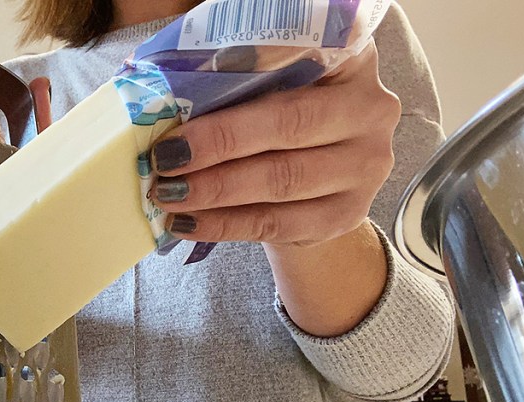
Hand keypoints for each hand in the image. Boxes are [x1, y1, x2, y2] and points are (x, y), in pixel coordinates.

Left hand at [150, 43, 400, 246]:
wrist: (316, 179)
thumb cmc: (277, 115)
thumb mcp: (264, 82)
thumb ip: (231, 72)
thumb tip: (153, 84)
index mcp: (350, 56)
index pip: (299, 54)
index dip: (242, 71)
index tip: (186, 92)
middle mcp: (371, 108)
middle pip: (289, 124)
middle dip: (219, 142)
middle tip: (165, 156)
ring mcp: (366, 166)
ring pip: (283, 180)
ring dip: (216, 189)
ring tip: (167, 192)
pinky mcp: (347, 214)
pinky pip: (277, 223)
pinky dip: (224, 224)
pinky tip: (186, 222)